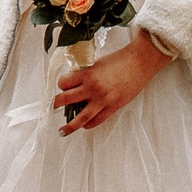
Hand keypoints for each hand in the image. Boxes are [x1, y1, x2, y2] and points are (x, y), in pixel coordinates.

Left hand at [55, 35, 169, 135]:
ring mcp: (103, 100)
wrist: (139, 62)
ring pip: (80, 117)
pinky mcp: (113, 107)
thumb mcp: (97, 63)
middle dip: (56, 104)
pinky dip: (88, 125)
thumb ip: (85, 73)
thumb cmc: (119, 59)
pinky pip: (97, 121)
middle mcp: (93, 88)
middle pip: (66, 99)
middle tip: (52, 107)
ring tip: (62, 131)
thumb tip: (75, 83)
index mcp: (87, 74)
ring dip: (69, 126)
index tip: (63, 86)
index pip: (64, 83)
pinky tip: (84, 126)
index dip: (62, 84)